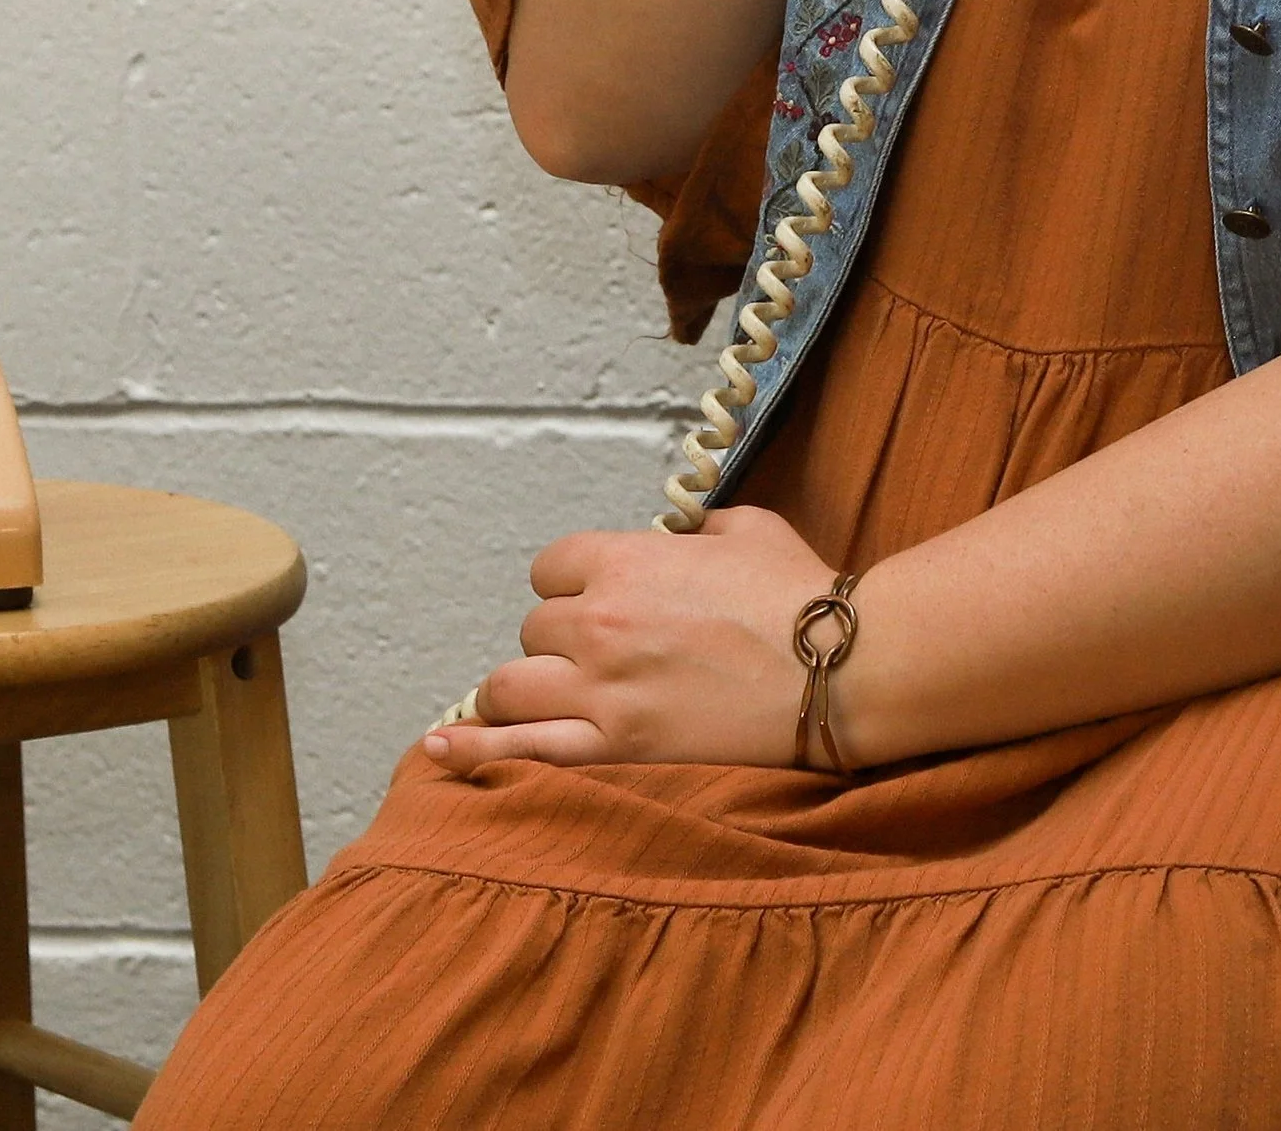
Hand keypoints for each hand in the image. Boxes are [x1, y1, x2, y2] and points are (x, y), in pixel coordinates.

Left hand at [422, 505, 841, 773]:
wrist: (839, 669)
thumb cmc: (798, 595)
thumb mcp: (744, 528)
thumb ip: (691, 533)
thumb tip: (676, 543)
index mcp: (626, 561)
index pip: (551, 567)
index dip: (575, 581)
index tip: (600, 596)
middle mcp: (599, 623)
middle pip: (534, 628)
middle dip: (563, 638)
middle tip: (607, 652)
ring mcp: (601, 691)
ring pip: (511, 686)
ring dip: (526, 688)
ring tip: (549, 696)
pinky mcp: (615, 750)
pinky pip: (522, 751)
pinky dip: (477, 751)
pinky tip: (441, 750)